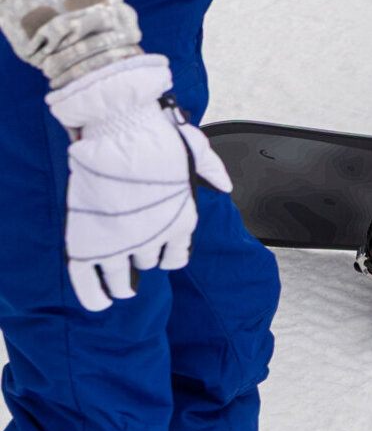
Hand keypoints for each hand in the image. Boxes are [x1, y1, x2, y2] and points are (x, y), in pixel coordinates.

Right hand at [45, 53, 231, 312]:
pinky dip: (94, 296)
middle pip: (147, 264)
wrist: (120, 127)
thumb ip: (212, 171)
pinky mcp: (87, 244)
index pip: (177, 258)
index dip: (167, 255)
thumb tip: (225, 185)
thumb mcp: (197, 150)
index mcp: (183, 219)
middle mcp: (155, 238)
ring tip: (120, 286)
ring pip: (121, 279)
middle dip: (141, 256)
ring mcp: (119, 244)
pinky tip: (99, 303)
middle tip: (131, 247)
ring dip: (121, 283)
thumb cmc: (157, 136)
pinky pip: (88, 284)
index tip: (158, 253)